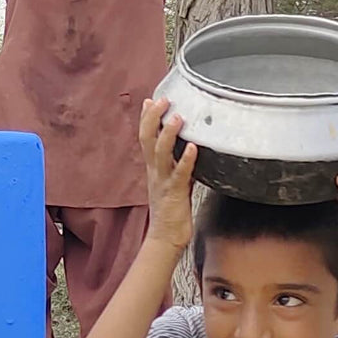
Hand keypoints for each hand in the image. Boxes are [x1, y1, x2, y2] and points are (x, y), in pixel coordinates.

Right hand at [140, 98, 196, 249]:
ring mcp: (163, 181)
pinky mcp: (175, 192)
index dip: (146, 118)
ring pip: (160, 153)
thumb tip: (187, 148)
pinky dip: (186, 159)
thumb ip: (175, 163)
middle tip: (162, 100)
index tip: (150, 100)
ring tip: (178, 118)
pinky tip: (192, 147)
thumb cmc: (171, 211)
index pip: (145, 137)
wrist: (166, 237)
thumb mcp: (172, 181)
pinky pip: (179, 173)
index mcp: (153, 168)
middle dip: (153, 118)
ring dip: (168, 134)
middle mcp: (155, 171)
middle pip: (147, 139)